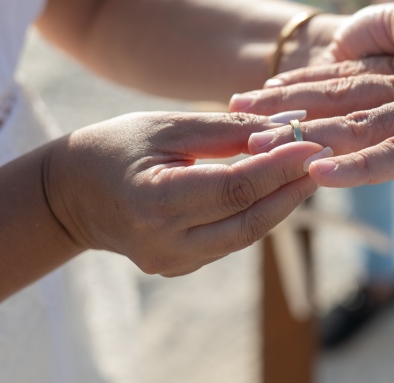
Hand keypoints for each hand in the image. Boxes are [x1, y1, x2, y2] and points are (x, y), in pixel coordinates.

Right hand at [45, 111, 329, 276]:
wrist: (69, 195)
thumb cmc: (114, 148)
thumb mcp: (166, 127)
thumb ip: (225, 131)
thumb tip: (283, 129)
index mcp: (155, 201)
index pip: (235, 188)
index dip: (279, 168)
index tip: (314, 143)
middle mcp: (165, 241)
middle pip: (249, 220)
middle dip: (291, 189)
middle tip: (324, 159)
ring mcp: (171, 261)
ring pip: (246, 235)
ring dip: (280, 203)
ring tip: (306, 170)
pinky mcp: (178, 266)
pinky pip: (230, 241)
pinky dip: (256, 214)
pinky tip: (275, 189)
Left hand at [241, 16, 393, 186]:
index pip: (346, 83)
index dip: (299, 88)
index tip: (257, 94)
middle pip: (337, 100)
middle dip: (284, 108)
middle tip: (233, 114)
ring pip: (355, 126)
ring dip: (304, 135)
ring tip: (256, 142)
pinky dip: (356, 164)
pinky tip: (318, 173)